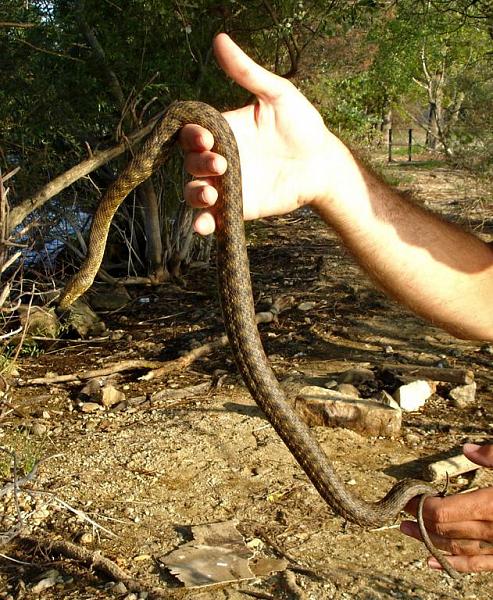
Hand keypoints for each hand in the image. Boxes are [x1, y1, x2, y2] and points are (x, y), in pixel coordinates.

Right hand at [179, 33, 351, 234]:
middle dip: (198, 165)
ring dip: (195, 195)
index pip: (193, 133)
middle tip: (221, 165)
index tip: (205, 138)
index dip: (192, 136)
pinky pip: (214, 217)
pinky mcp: (238, 208)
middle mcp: (221, 158)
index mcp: (224, 130)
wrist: (322, 165)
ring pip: (195, 192)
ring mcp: (228, 185)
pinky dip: (204, 223)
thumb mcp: (278, 95)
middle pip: (190, 163)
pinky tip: (203, 226)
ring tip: (211, 195)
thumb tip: (219, 39)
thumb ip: (248, 73)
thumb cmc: (302, 125)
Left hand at [400, 443, 492, 572]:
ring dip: (428, 539)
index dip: (422, 506)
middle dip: (420, 517)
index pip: (446, 512)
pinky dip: (453, 564)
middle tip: (401, 505)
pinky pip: (478, 566)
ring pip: (457, 548)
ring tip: (404, 529)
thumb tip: (468, 450)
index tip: (409, 494)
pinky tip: (432, 561)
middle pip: (446, 529)